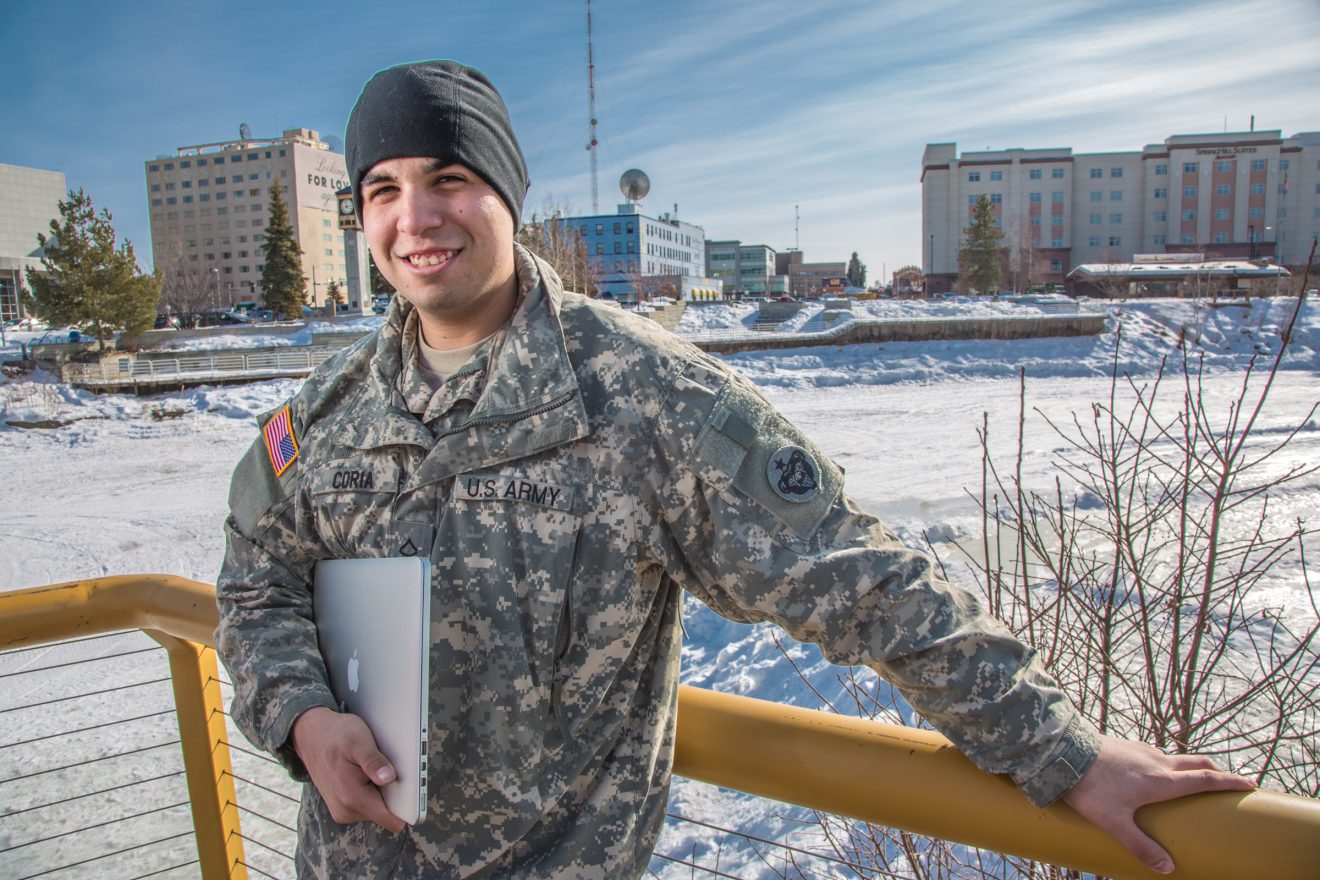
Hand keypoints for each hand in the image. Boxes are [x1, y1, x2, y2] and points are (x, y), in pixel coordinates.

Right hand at [291, 706, 405, 832]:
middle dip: (393, 793)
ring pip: (378, 808)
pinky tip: (365, 772)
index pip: (392, 820)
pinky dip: (371, 789)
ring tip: (372, 767)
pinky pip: (368, 804)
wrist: (310, 735)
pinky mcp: (342, 806)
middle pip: (387, 813)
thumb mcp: (359, 741)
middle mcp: (346, 811)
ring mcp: (343, 811)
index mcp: (353, 798)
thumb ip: (374, 762)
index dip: (407, 805)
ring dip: (381, 790)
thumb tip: (389, 778)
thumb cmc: (336, 735)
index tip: (412, 788)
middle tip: (386, 768)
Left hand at [1061, 734, 1254, 873]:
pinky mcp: (1126, 745)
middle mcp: (1157, 761)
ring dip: (1191, 766)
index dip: (1230, 782)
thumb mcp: (1115, 823)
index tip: (1250, 785)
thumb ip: (1141, 846)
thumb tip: (1167, 869)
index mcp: (1162, 780)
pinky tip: (1156, 772)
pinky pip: (1155, 754)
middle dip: (1218, 771)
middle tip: (1232, 781)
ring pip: (1176, 756)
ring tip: (1196, 779)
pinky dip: (1168, 762)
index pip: (1206, 780)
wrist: (1062, 752)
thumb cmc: (1090, 788)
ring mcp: (1141, 750)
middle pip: (1197, 763)